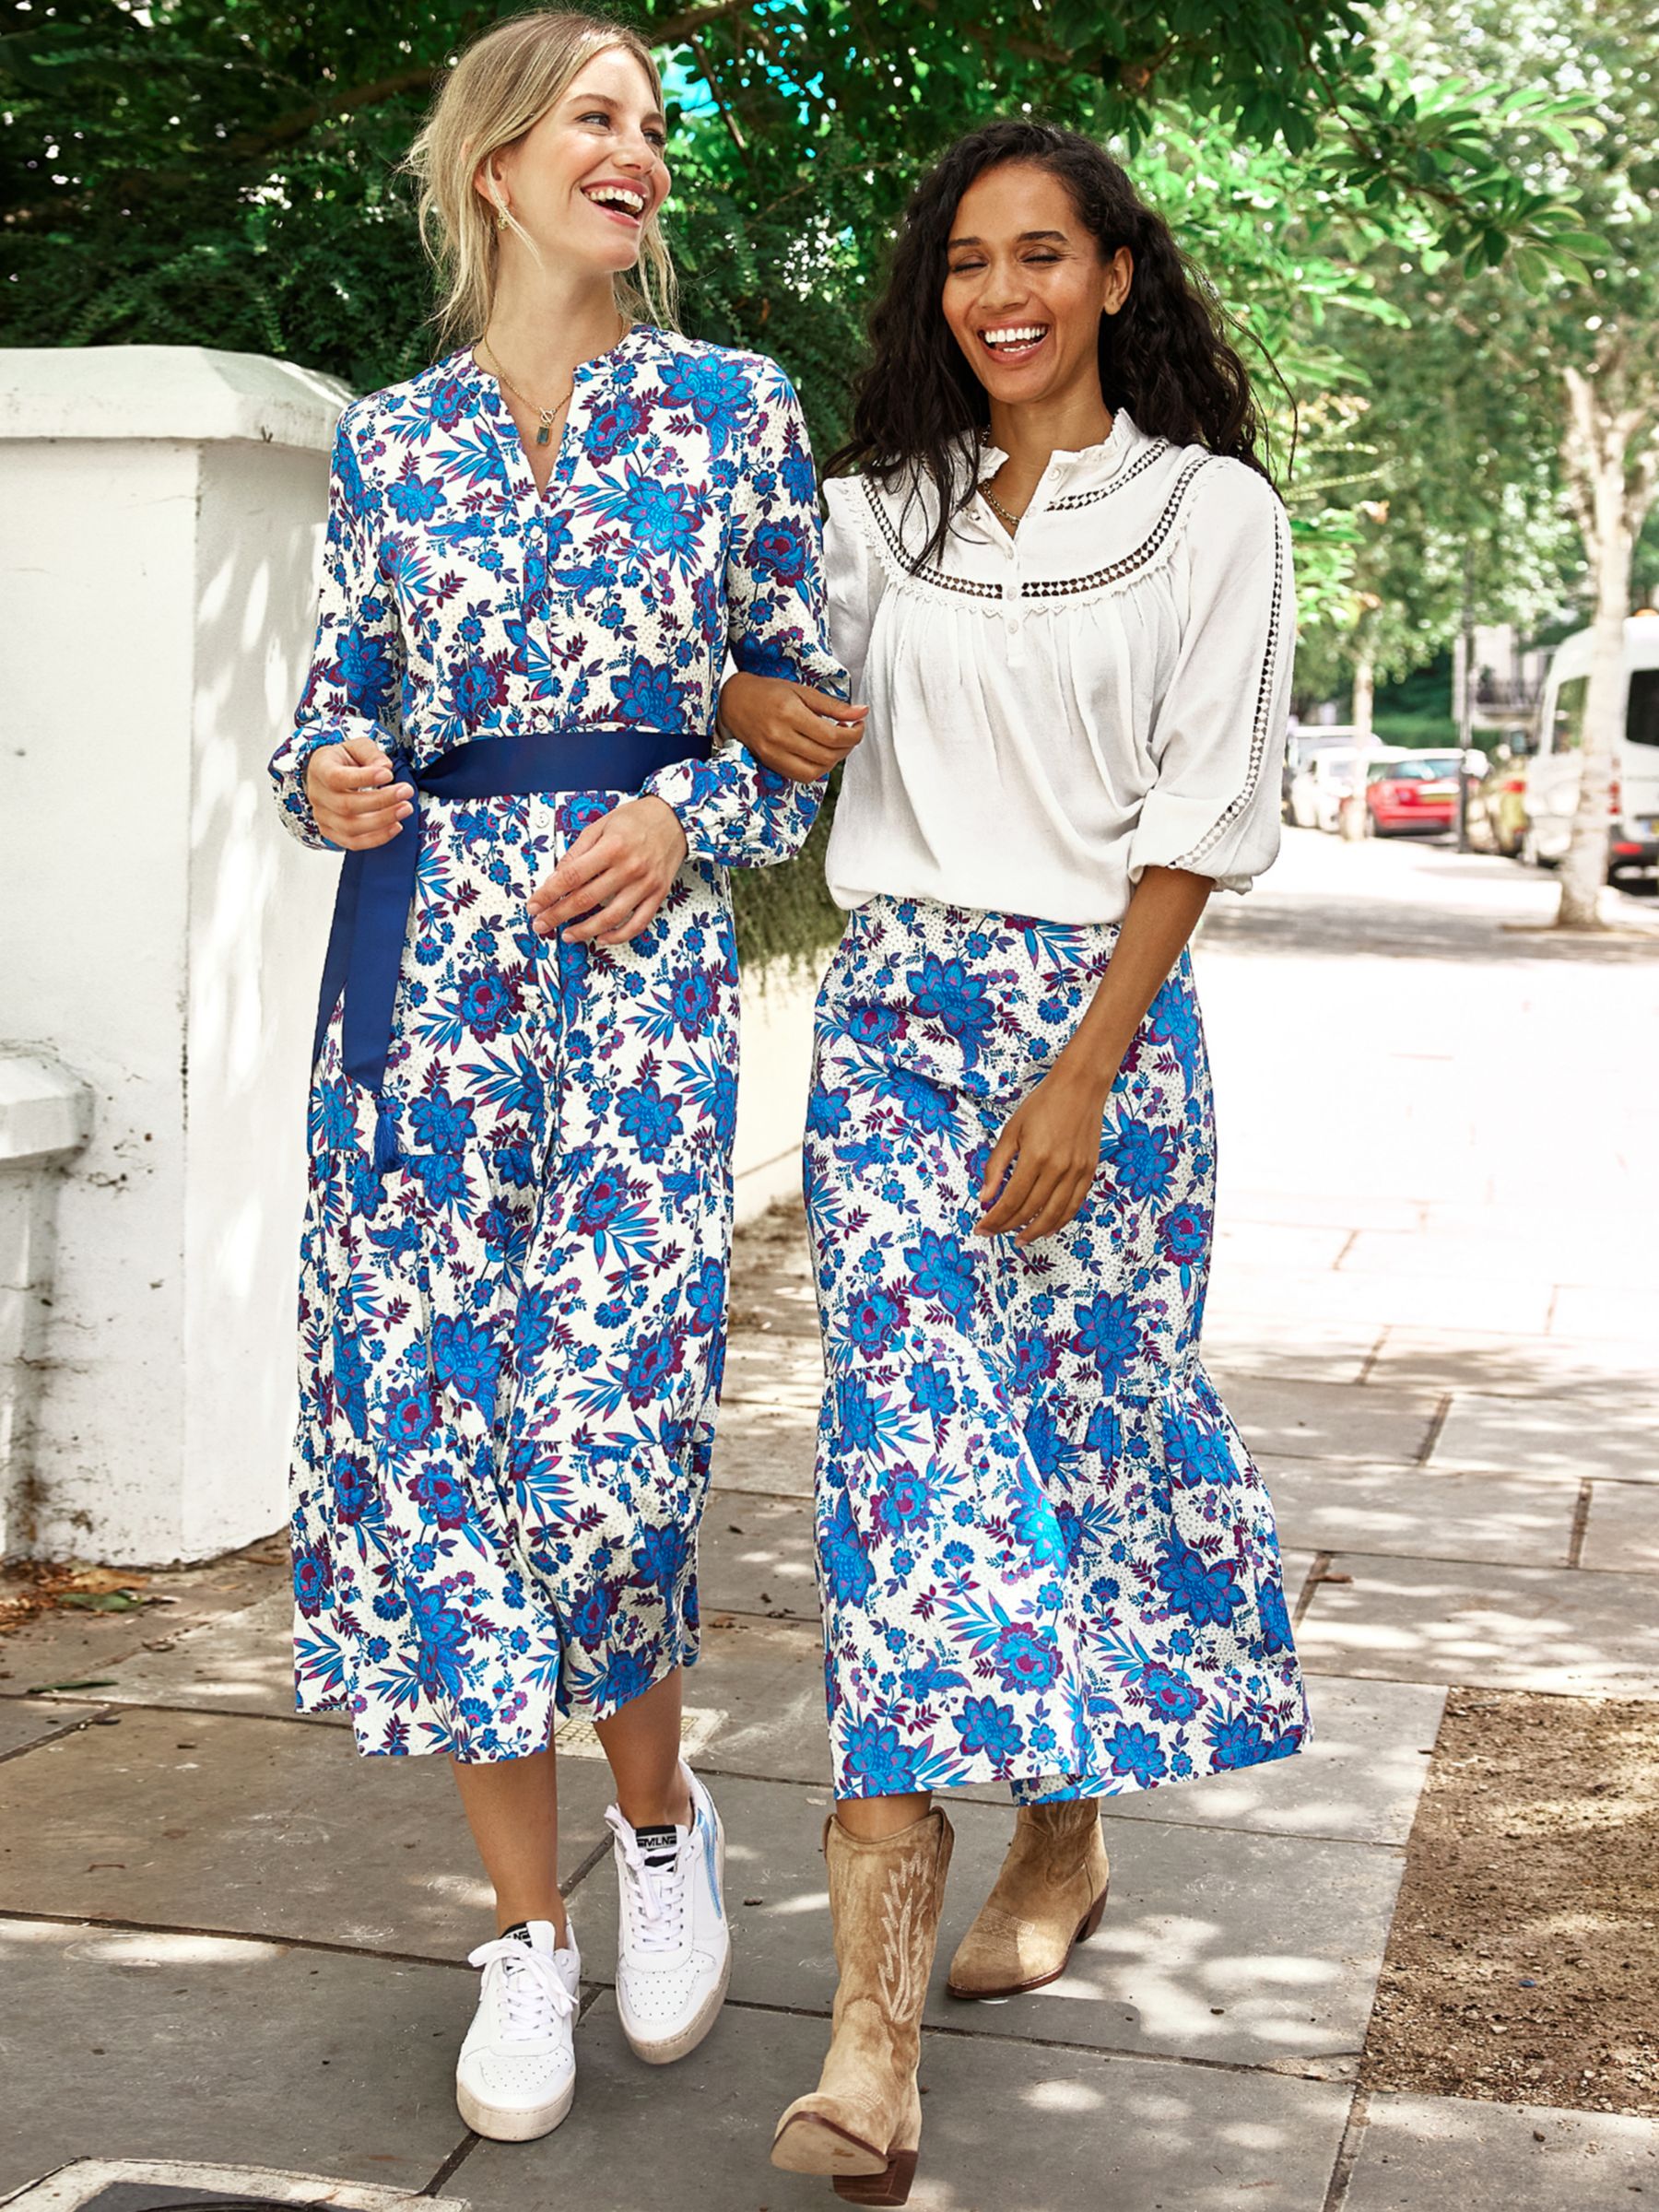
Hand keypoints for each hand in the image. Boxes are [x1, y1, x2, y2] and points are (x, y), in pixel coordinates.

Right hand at [305, 736, 413, 849]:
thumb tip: (385, 768)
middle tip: (406, 791)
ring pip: (351, 828)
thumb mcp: (356, 747)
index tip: (389, 774)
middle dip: (381, 801)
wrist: (328, 776)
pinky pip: (354, 843)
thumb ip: (371, 753)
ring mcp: (323, 817)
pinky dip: (378, 838)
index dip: (363, 778)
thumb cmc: (343, 760)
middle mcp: (318, 796)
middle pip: (346, 805)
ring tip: (406, 808)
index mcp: (320, 769)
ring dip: (383, 820)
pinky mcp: (332, 832)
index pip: (336, 778)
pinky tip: (396, 826)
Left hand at [528, 795, 688, 945]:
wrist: (675, 818)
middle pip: (586, 900)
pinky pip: (637, 923)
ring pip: (610, 917)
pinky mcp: (657, 894)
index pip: (571, 876)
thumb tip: (557, 877)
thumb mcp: (600, 826)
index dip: (549, 894)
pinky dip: (618, 935)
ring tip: (568, 935)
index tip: (535, 904)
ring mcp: (645, 884)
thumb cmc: (637, 819)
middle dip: (558, 915)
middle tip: (542, 924)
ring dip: (584, 931)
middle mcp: (629, 867)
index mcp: (611, 847)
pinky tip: (602, 937)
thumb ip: (577, 852)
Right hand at [719, 671, 867, 782]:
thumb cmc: (768, 692)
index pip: (832, 736)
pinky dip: (817, 769)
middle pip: (827, 755)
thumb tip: (862, 712)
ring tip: (836, 745)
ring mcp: (773, 753)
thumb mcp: (801, 691)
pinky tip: (820, 754)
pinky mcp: (770, 763)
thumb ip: (832, 705)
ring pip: (816, 771)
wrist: (733, 702)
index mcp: (790, 713)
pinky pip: (801, 776)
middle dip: (847, 747)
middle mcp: (780, 736)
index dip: (853, 735)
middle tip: (850, 734)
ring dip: (834, 761)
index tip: (859, 725)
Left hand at [974, 1056, 1114, 1245]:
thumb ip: (996, 1166)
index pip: (1011, 1200)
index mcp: (1035, 1157)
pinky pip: (1074, 1205)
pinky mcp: (1089, 1171)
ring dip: (1034, 1231)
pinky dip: (1060, 1221)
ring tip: (1019, 1239)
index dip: (994, 1219)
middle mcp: (1058, 1168)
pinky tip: (1046, 1228)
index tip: (981, 1228)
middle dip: (1008, 1226)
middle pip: (1030, 1210)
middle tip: (993, 1232)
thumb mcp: (1011, 1131)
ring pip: (1054, 1214)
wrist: (1080, 1087)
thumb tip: (985, 1197)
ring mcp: (1077, 1172)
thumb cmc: (1043, 1104)